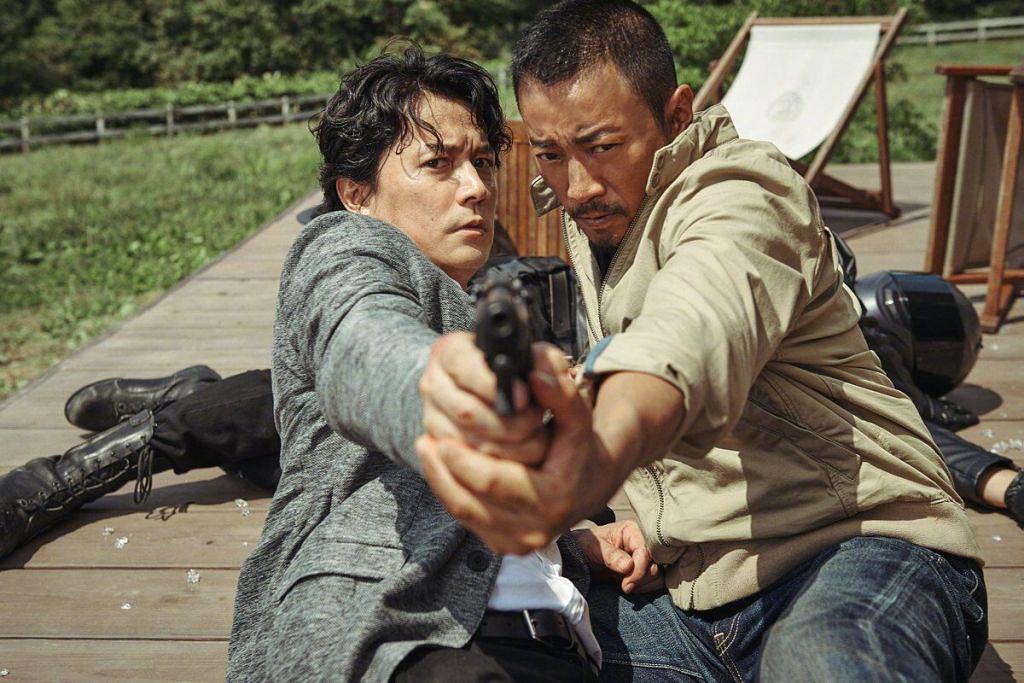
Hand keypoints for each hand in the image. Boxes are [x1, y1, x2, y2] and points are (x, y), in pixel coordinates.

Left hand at [416, 344, 626, 554]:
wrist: (590, 486)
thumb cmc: (578, 447)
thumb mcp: (577, 416)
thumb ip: (560, 392)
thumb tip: (534, 373)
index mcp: (553, 499)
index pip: (493, 482)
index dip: (463, 461)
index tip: (442, 438)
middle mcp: (535, 530)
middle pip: (471, 502)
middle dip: (444, 470)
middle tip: (424, 440)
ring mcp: (517, 543)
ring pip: (464, 512)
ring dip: (440, 480)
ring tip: (425, 449)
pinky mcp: (504, 545)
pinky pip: (467, 519)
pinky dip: (449, 491)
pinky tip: (439, 465)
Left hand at [573, 521, 661, 593]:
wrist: (582, 556)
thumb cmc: (587, 545)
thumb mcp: (595, 548)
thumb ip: (611, 556)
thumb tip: (628, 566)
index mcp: (632, 531)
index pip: (646, 551)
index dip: (639, 569)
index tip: (626, 585)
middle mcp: (642, 542)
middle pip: (656, 563)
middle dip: (641, 578)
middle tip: (625, 586)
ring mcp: (645, 557)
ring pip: (658, 574)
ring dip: (643, 584)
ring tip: (625, 585)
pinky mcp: (644, 569)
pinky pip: (656, 581)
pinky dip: (646, 588)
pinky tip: (632, 587)